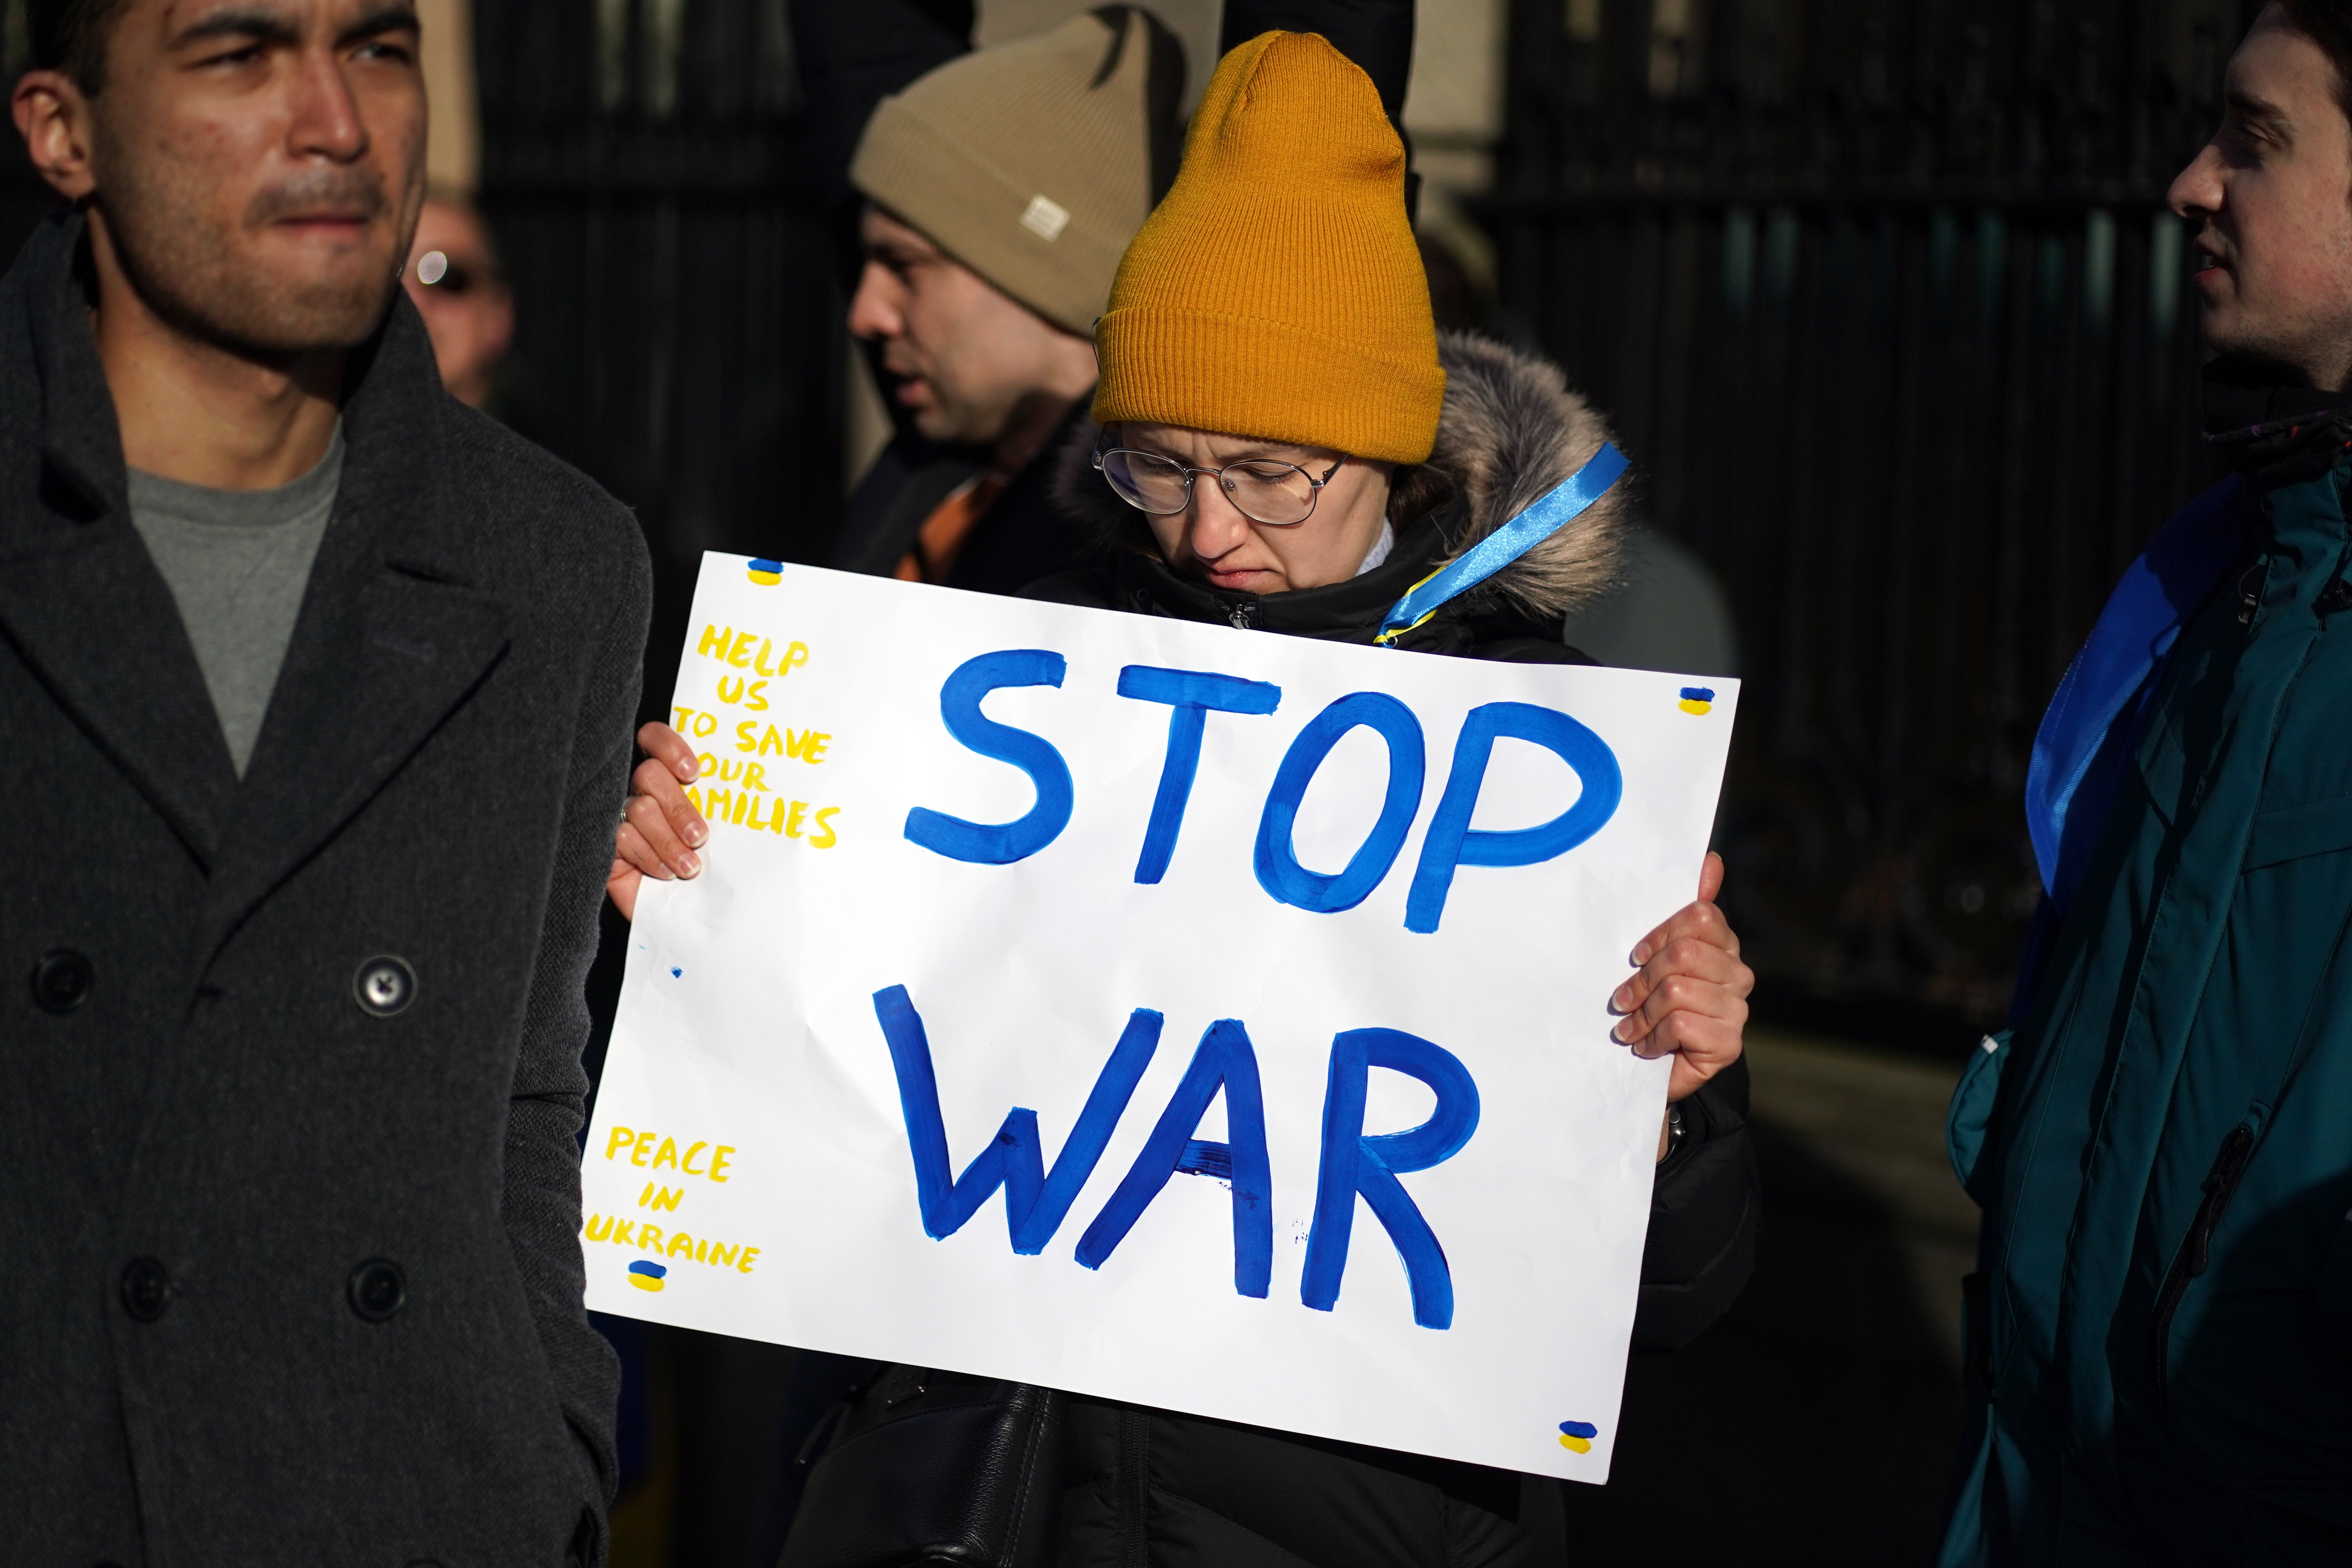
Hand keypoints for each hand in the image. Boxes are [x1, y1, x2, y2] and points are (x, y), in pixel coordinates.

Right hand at [607, 722, 706, 920]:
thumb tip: (744, 792)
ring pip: (639, 808)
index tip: (693, 774)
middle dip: (679, 807)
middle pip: (649, 775)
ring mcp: (616, 815)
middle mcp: (637, 790)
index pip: (653, 738)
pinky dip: (650, 856)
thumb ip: (717, 806)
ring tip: (690, 866)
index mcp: (665, 777)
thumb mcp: (718, 833)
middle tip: (700, 837)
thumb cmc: (707, 866)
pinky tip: (667, 873)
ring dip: (668, 839)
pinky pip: (622, 837)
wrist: (686, 915)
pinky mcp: (603, 844)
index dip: (670, 748)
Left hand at [1610, 852, 1750, 1105]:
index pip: (1700, 916)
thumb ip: (1681, 910)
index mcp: (1722, 945)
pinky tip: (1646, 1047)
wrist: (1659, 1067)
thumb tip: (1710, 861)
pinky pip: (1682, 1024)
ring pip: (1676, 990)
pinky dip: (1653, 1037)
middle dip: (1643, 978)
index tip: (1635, 956)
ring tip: (1631, 1027)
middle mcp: (1738, 974)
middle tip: (1623, 999)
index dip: (1659, 934)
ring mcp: (1737, 1010)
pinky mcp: (1729, 1044)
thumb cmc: (1653, 1004)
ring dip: (1642, 1013)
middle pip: (1683, 952)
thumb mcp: (1657, 956)